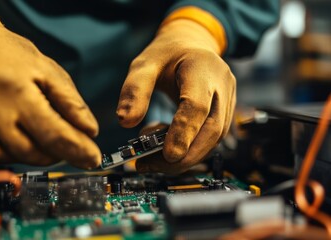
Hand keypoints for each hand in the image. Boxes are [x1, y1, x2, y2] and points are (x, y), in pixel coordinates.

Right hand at [0, 12, 100, 168]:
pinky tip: (12, 133)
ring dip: (32, 154)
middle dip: (56, 154)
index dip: (78, 150)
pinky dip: (7, 151)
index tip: (93, 159)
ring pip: (10, 158)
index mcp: (17, 91)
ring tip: (37, 132)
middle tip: (64, 144)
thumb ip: (70, 102)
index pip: (55, 134)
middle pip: (33, 152)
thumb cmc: (8, 54)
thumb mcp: (46, 69)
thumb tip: (90, 131)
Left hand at [117, 20, 235, 174]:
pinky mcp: (225, 112)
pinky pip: (211, 137)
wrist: (191, 43)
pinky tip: (167, 147)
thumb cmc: (168, 53)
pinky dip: (190, 148)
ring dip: (187, 155)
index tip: (167, 155)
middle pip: (212, 129)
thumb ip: (134, 90)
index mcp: (202, 68)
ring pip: (214, 138)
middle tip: (153, 165)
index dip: (183, 132)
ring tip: (154, 159)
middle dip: (185, 154)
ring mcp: (227, 99)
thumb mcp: (144, 64)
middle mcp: (222, 84)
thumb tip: (125, 121)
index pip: (197, 105)